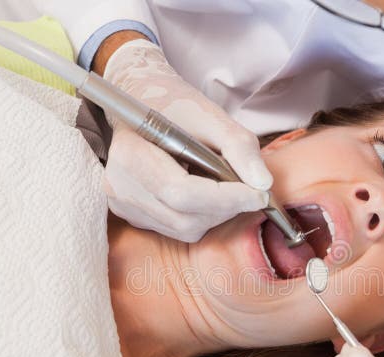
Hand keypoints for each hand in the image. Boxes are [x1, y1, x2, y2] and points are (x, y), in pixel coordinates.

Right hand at [102, 39, 272, 240]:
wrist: (141, 101)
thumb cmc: (175, 105)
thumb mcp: (211, 115)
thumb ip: (239, 147)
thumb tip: (262, 184)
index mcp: (131, 155)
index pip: (183, 193)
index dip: (226, 198)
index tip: (259, 195)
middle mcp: (120, 186)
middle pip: (185, 218)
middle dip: (226, 208)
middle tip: (249, 190)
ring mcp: (123, 204)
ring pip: (184, 229)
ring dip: (215, 214)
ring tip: (224, 186)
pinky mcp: (132, 215)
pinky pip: (177, 229)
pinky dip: (200, 216)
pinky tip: (203, 191)